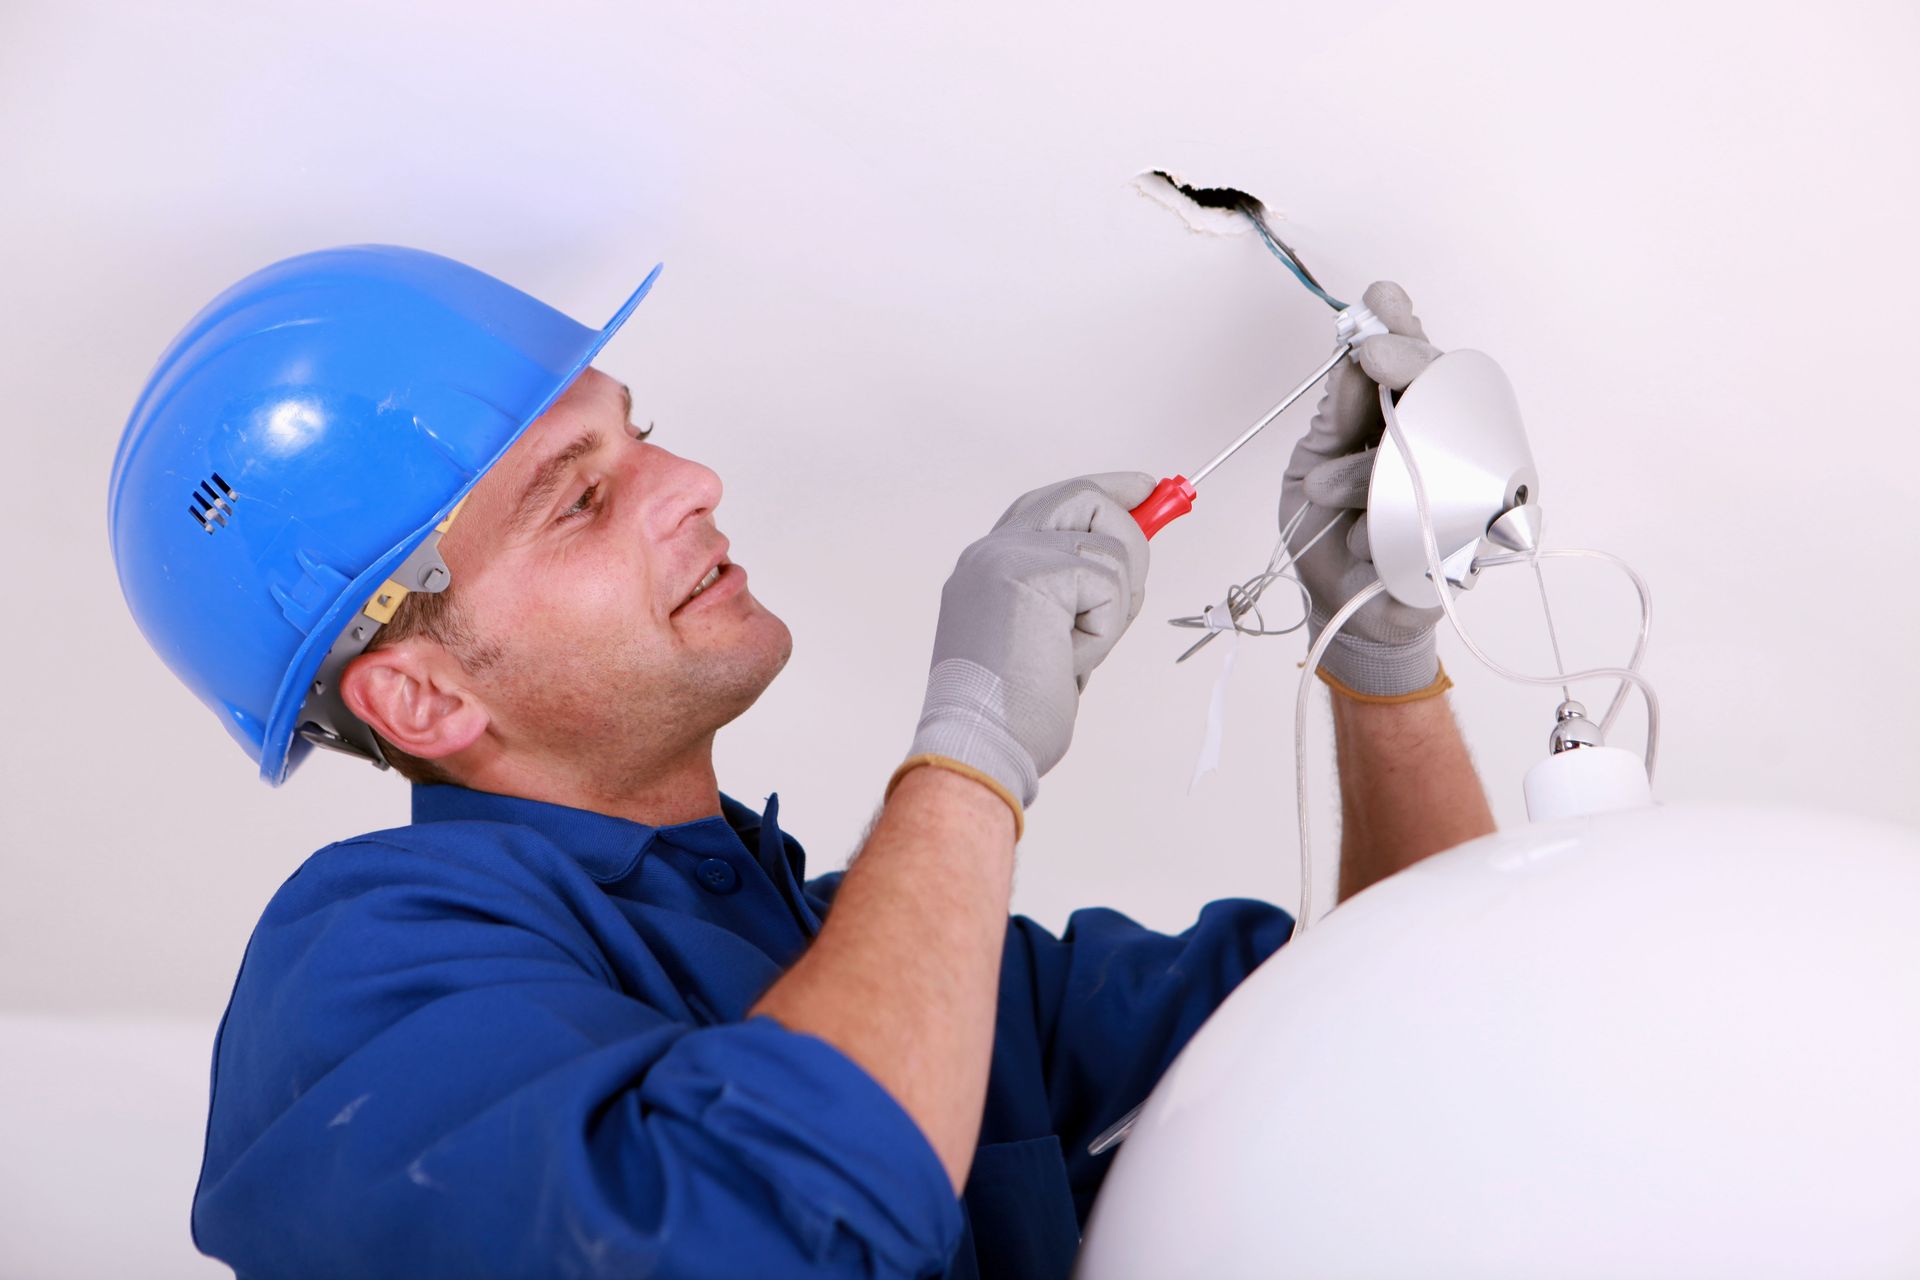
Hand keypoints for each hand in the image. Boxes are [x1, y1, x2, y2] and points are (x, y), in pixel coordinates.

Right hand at [903, 473, 1153, 814]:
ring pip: (1111, 548)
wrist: (980, 744)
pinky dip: (1104, 630)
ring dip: (1112, 611)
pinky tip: (1067, 658)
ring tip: (1070, 651)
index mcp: (988, 565)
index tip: (1144, 489)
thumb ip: (1073, 593)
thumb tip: (1126, 565)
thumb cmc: (1011, 712)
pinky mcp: (1034, 573)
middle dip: (1130, 532)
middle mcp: (993, 550)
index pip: (1051, 503)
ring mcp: (1009, 556)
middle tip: (1135, 581)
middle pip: (1084, 497)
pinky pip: (1110, 584)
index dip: (1103, 492)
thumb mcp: (1045, 638)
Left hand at [1280, 281, 1446, 695]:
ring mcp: (1463, 482)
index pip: (1411, 362)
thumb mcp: (1312, 464)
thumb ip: (1336, 414)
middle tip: (1369, 352)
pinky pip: (1443, 505)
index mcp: (1398, 420)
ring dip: (1368, 468)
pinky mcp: (1475, 533)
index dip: (1400, 326)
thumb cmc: (1327, 534)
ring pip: (1438, 439)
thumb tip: (1352, 355)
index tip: (1381, 298)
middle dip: (1406, 357)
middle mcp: (1438, 442)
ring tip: (1323, 492)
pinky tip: (1358, 541)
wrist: (1338, 609)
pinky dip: (1384, 524)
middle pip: (1445, 382)